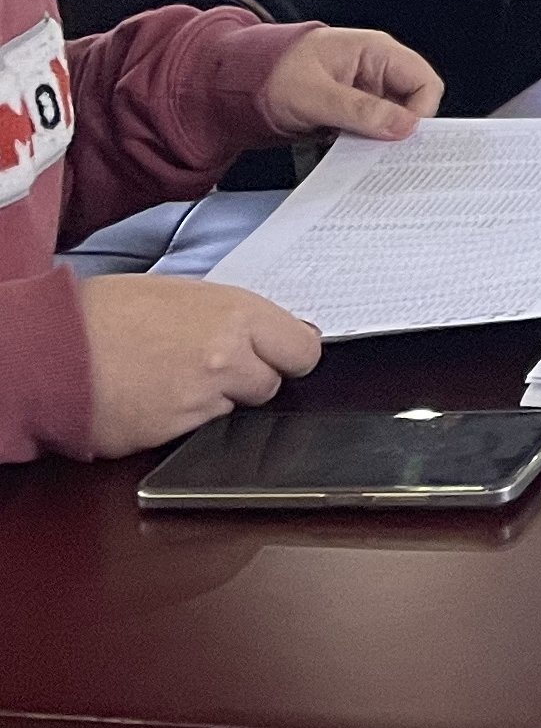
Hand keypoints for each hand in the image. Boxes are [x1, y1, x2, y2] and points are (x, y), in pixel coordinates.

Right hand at [77, 276, 318, 455]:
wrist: (52, 350)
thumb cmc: (107, 314)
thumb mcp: (182, 293)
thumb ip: (231, 315)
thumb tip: (265, 331)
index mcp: (238, 315)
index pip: (303, 349)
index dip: (289, 355)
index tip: (278, 355)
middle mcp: (228, 358)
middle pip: (272, 384)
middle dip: (252, 379)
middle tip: (216, 366)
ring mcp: (201, 400)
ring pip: (234, 410)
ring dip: (214, 401)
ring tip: (172, 378)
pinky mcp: (173, 433)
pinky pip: (196, 430)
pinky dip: (181, 419)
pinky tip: (154, 398)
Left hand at [256, 27, 442, 144]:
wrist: (236, 84)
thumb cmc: (272, 74)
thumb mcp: (315, 94)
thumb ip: (360, 110)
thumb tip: (404, 126)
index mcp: (377, 52)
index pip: (424, 82)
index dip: (420, 111)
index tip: (402, 137)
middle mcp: (376, 70)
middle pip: (412, 104)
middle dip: (399, 129)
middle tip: (381, 150)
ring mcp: (364, 91)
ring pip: (392, 120)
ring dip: (378, 139)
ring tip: (356, 149)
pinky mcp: (351, 111)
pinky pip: (370, 129)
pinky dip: (363, 143)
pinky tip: (345, 150)